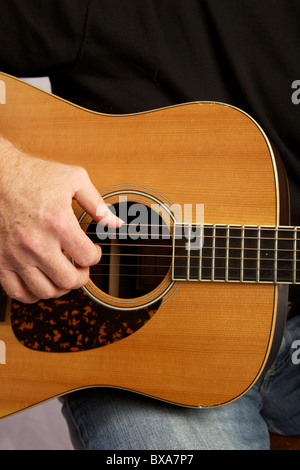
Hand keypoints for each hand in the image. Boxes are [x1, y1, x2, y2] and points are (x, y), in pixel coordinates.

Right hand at [0, 136, 120, 302]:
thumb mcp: (73, 179)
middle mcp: (37, 243)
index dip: (96, 256)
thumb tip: (116, 223)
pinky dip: (34, 294)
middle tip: (81, 267)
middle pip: (69, 280)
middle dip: (82, 276)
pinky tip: (41, 282)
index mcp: (58, 222)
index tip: (92, 250)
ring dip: (61, 287)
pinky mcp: (1, 260)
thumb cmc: (33, 175)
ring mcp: (17, 255)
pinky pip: (18, 292)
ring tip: (63, 275)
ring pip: (46, 291)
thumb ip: (97, 203)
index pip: (87, 257)